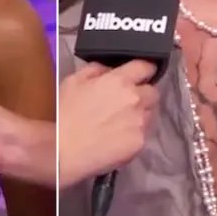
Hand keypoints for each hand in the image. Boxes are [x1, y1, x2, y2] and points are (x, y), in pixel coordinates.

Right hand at [59, 60, 159, 187]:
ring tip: (121, 122)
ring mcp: (140, 122)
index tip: (138, 74)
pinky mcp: (140, 143)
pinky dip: (134, 134)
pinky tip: (117, 138)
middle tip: (126, 102)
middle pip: (153, 92)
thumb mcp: (73, 80)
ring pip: (150, 114)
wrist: (63, 149)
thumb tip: (110, 70)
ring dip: (140, 114)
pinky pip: (143, 134)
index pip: (146, 66)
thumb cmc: (64, 112)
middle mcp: (135, 99)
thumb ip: (96, 69)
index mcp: (120, 81)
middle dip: (142, 94)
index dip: (143, 69)